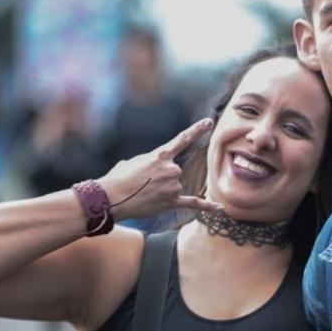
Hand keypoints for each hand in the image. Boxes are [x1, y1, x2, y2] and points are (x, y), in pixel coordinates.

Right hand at [97, 118, 219, 220]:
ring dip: (160, 191)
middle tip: (141, 184)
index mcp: (160, 156)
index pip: (182, 139)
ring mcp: (173, 186)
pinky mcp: (171, 202)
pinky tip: (220, 208)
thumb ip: (148, 163)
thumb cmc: (117, 178)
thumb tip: (150, 172)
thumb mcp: (132, 162)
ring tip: (143, 193)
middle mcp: (171, 169)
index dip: (197, 130)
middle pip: (174, 172)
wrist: (111, 198)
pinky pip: (193, 203)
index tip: (209, 122)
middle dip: (160, 178)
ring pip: (174, 187)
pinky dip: (207, 206)